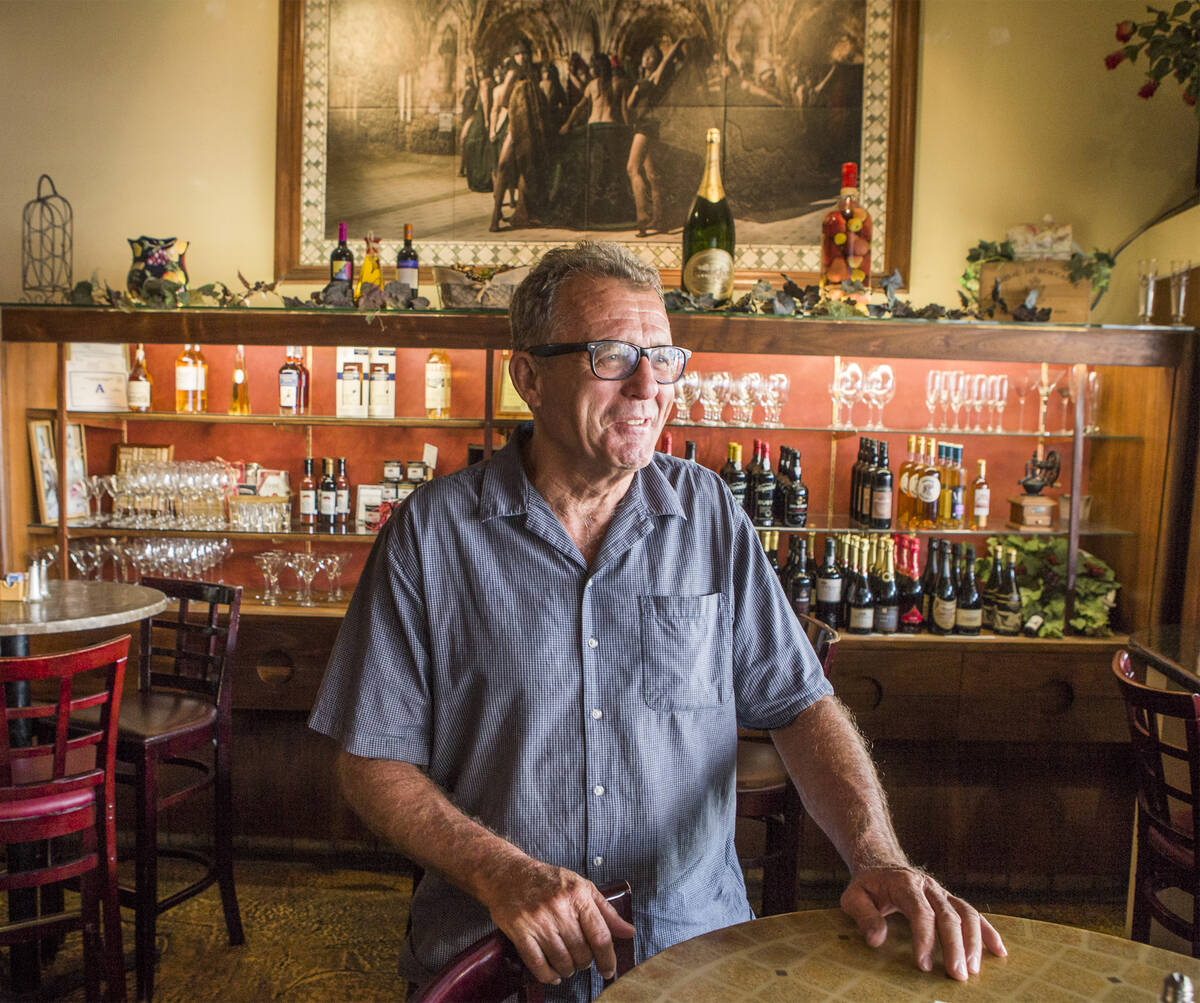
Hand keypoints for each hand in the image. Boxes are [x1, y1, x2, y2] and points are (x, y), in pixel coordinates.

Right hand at [480, 860, 635, 984]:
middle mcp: (559, 908)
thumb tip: (628, 932)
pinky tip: (553, 973)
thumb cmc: (548, 881)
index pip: (600, 936)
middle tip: (581, 959)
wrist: (508, 874)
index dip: (608, 958)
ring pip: (562, 961)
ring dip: (568, 969)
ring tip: (567, 963)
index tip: (608, 970)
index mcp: (578, 894)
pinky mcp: (520, 932)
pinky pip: (538, 965)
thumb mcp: (582, 887)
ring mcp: (538, 921)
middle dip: (585, 962)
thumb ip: (607, 911)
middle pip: (582, 952)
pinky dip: (548, 975)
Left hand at [840, 865, 1005, 980]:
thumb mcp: (854, 897)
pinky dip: (988, 932)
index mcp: (905, 884)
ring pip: (967, 913)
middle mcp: (928, 887)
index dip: (924, 938)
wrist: (880, 864)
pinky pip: (975, 914)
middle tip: (957, 975)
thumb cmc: (868, 886)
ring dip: (974, 942)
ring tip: (974, 970)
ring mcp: (942, 893)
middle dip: (955, 946)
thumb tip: (875, 940)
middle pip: (948, 915)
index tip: (923, 965)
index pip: (920, 912)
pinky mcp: (951, 900)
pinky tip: (1000, 951)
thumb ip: (863, 916)